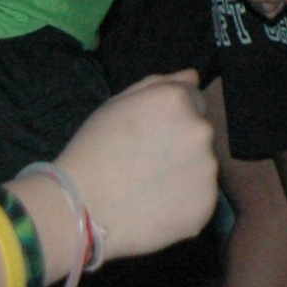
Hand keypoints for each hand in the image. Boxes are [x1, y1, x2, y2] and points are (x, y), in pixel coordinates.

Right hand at [52, 71, 219, 258]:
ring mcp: (207, 169)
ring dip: (185, 172)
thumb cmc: (92, 151)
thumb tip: (192, 77)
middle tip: (146, 162)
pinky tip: (156, 206)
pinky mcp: (206, 204)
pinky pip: (200, 197)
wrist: (79, 209)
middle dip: (181, 142)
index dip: (171, 117)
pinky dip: (184, 202)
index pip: (194, 99)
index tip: (150, 135)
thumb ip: (159, 84)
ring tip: (148, 186)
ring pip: (202, 165)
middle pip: (200, 132)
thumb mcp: (116, 104)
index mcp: (177, 100)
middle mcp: (200, 130)